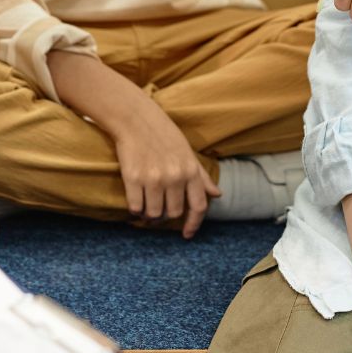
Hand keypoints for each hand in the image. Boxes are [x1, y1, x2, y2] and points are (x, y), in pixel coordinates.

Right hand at [47, 49, 219, 237]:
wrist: (135, 118)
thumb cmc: (163, 134)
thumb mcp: (187, 152)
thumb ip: (202, 176)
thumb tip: (217, 195)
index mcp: (190, 170)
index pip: (199, 206)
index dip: (194, 224)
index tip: (187, 234)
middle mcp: (175, 176)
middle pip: (174, 213)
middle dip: (167, 216)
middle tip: (159, 210)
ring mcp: (154, 178)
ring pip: (154, 214)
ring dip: (150, 216)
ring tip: (146, 209)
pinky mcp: (133, 178)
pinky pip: (135, 207)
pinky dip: (135, 210)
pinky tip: (135, 204)